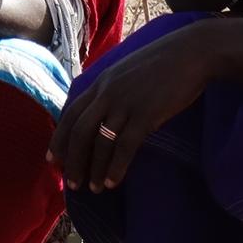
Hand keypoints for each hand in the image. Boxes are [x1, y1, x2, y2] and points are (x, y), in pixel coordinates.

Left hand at [47, 22, 211, 192]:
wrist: (190, 53)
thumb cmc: (162, 63)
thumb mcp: (127, 72)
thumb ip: (112, 88)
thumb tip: (104, 111)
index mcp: (102, 81)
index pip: (71, 112)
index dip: (59, 138)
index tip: (52, 160)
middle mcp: (108, 92)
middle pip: (80, 130)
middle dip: (72, 160)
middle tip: (72, 184)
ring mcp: (125, 103)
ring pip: (100, 142)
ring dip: (94, 169)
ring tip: (94, 189)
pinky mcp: (145, 114)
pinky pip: (125, 146)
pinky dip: (116, 167)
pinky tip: (113, 182)